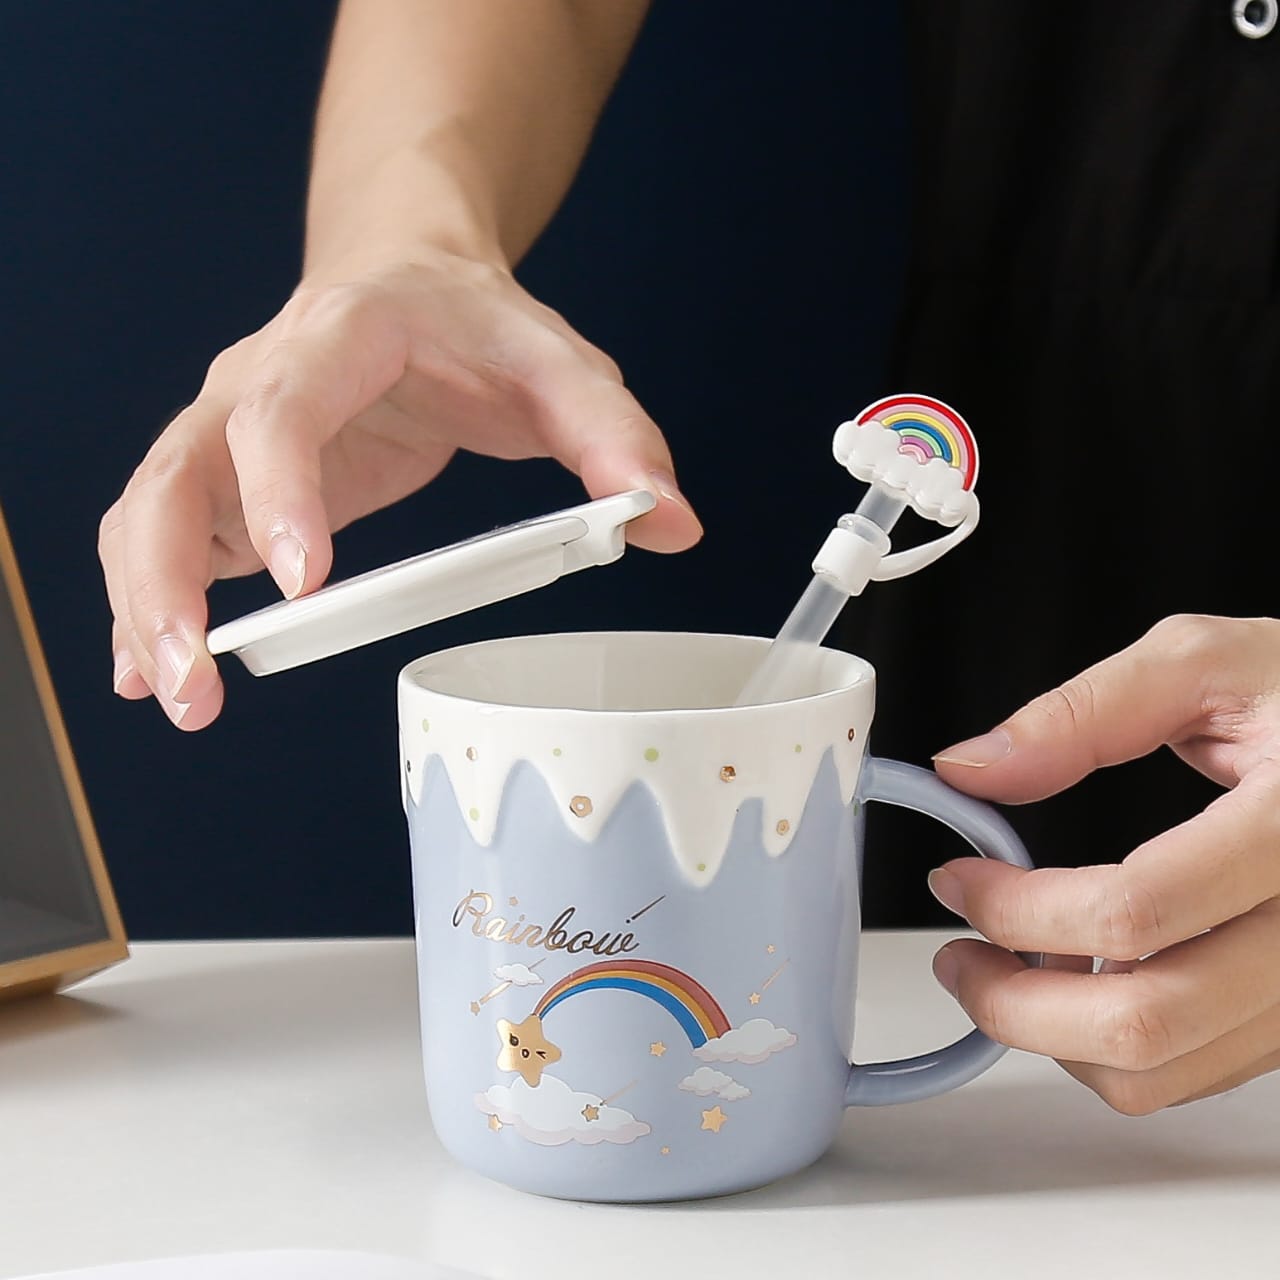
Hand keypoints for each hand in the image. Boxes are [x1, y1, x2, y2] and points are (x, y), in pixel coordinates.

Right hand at [99, 250, 700, 728]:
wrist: (410, 275)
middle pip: (176, 469)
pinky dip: (150, 603)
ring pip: (147, 509)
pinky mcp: (229, 476)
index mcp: (340, 336)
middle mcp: (258, 378)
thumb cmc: (477, 325)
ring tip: (177, 699)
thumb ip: (616, 439)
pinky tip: (152, 674)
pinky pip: (164, 534)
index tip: (307, 581)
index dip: (282, 489)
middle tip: (198, 681)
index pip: (282, 406)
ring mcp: (228, 429)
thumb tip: (674, 524)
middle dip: (168, 578)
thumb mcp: (562, 366)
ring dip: (145, 605)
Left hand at [930, 614, 1279, 1113]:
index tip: (958, 879)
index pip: (1133, 911)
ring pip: (1164, 1071)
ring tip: (1007, 968)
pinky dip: (1113, 1045)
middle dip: (1014, 1002)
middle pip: (1143, 1021)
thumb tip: (972, 768)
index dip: (1016, 908)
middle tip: (959, 956)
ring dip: (1056, 1036)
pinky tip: (1078, 980)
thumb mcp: (1204, 663)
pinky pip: (1195, 1069)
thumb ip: (1082, 713)